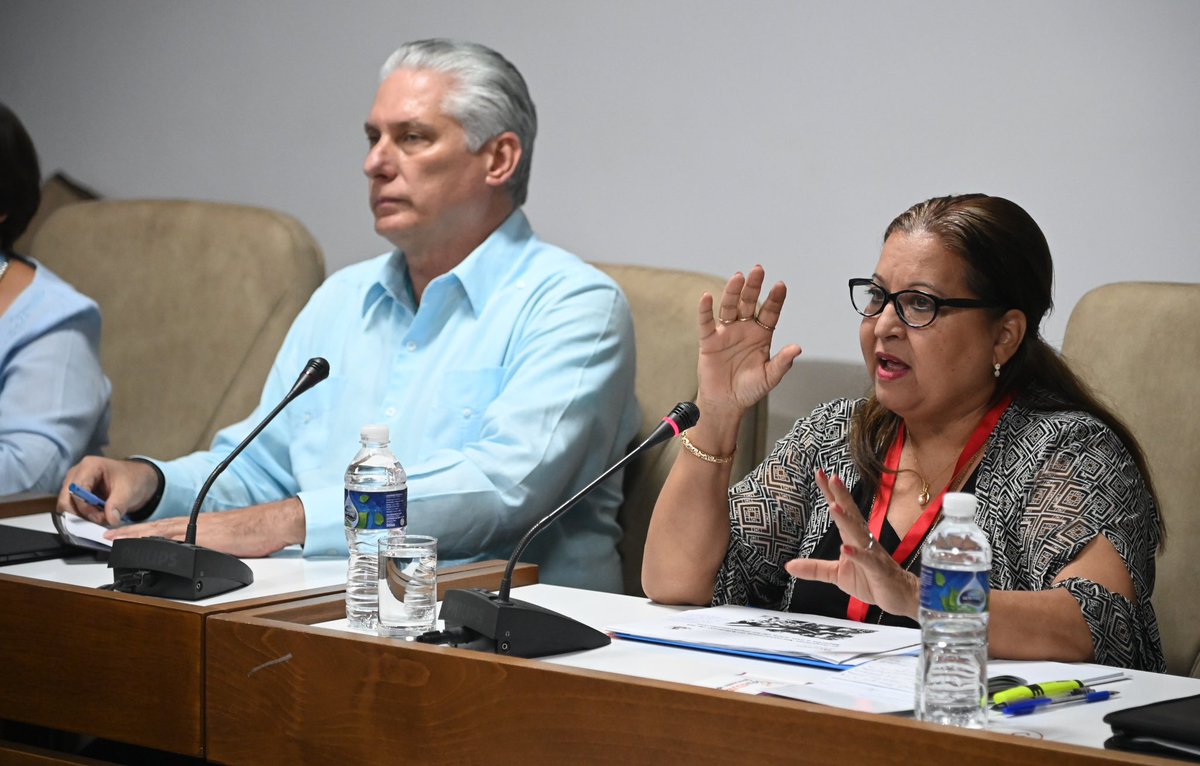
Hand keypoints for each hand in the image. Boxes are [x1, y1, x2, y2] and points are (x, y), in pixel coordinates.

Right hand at [57, 457, 158, 526]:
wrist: (137, 480)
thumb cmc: (132, 479)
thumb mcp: (129, 490)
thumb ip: (118, 504)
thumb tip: (110, 520)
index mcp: (89, 466)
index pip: (76, 490)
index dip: (85, 507)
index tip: (100, 517)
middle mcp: (76, 473)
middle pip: (66, 499)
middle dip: (81, 514)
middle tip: (100, 520)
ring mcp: (74, 483)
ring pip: (67, 506)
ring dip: (82, 516)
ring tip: (102, 518)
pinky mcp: (76, 493)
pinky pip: (72, 508)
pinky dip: (83, 516)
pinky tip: (98, 516)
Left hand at [103, 498, 305, 557]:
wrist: (272, 523)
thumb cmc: (257, 531)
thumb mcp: (229, 540)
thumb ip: (212, 545)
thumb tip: (203, 556)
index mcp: (199, 525)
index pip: (163, 527)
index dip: (140, 530)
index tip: (121, 534)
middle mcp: (195, 524)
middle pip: (155, 526)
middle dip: (129, 531)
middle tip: (106, 534)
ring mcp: (199, 530)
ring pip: (159, 530)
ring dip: (135, 534)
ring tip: (114, 538)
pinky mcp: (205, 538)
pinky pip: (175, 539)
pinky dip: (156, 540)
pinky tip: (144, 544)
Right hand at [697, 265, 800, 423]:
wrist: (726, 403)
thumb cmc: (749, 389)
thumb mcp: (770, 377)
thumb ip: (782, 362)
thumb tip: (797, 348)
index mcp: (762, 334)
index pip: (770, 312)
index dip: (775, 299)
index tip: (780, 286)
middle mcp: (744, 328)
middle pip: (749, 302)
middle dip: (754, 286)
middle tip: (758, 270)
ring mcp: (726, 332)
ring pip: (730, 307)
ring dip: (733, 291)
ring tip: (738, 277)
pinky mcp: (709, 340)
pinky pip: (706, 322)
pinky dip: (705, 309)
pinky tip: (707, 297)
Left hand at [784, 470, 919, 620]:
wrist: (899, 597)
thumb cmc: (870, 581)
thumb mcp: (837, 575)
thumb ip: (814, 568)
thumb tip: (788, 565)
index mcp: (853, 538)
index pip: (841, 511)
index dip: (831, 493)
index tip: (820, 473)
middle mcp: (863, 541)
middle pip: (851, 515)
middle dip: (841, 496)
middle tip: (831, 477)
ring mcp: (872, 554)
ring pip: (858, 533)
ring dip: (846, 520)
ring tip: (834, 506)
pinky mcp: (878, 571)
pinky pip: (867, 560)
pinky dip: (857, 554)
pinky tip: (846, 547)